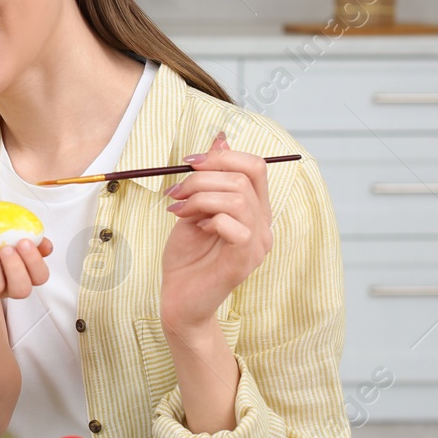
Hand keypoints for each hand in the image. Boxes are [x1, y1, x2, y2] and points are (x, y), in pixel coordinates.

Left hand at [0, 236, 52, 302]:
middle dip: (16, 267)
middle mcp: (6, 287)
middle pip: (22, 289)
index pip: (39, 277)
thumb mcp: (6, 243)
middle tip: (7, 247)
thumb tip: (45, 244)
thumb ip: (25, 240)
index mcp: (20, 275)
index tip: (26, 241)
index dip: (36, 261)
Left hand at [159, 131, 274, 333]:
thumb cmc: (187, 258)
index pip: (255, 167)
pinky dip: (209, 220)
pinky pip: (235, 226)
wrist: (178, 300)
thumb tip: (221, 138)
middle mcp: (263, 226)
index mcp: (255, 210)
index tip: (188, 162)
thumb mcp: (195, 208)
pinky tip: (196, 229)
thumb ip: (210, 178)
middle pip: (244, 178)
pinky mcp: (243, 262)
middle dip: (202, 178)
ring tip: (179, 210)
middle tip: (175, 192)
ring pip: (238, 199)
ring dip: (200, 197)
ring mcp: (257, 245)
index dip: (222, 156)